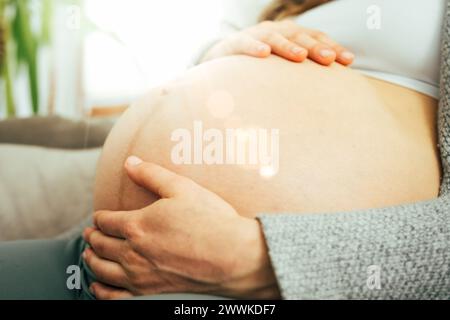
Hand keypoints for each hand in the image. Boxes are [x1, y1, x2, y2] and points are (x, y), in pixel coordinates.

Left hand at [83, 156, 279, 299]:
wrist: (233, 257)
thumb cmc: (210, 221)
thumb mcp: (182, 188)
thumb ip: (151, 174)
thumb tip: (129, 162)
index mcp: (137, 224)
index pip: (106, 220)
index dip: (99, 217)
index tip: (100, 216)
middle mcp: (133, 252)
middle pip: (100, 244)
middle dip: (92, 236)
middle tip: (90, 233)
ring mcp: (140, 276)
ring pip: (102, 269)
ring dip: (91, 260)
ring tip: (88, 254)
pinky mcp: (150, 293)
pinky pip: (114, 296)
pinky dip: (101, 290)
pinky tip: (97, 286)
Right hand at [201, 20, 353, 65]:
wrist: (222, 62)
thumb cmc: (260, 69)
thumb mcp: (283, 70)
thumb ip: (303, 76)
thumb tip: (333, 94)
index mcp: (291, 35)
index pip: (316, 38)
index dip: (332, 47)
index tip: (348, 61)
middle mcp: (277, 31)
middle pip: (300, 37)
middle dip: (316, 47)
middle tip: (329, 59)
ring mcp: (256, 35)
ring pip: (275, 37)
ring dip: (288, 46)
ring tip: (301, 57)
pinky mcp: (234, 43)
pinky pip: (245, 43)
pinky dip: (254, 47)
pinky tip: (264, 54)